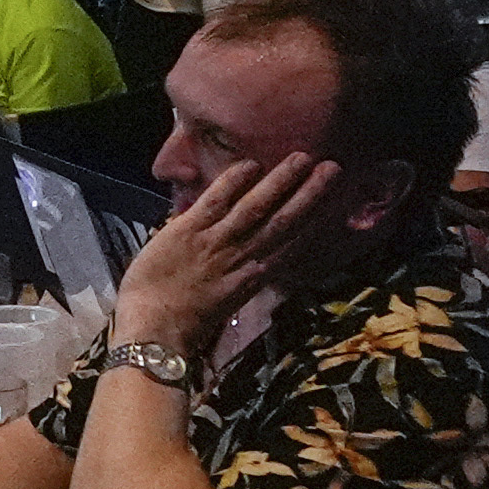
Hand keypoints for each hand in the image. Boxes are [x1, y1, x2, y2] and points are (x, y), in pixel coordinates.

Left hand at [114, 151, 341, 356]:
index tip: (334, 202)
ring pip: (256, 208)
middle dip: (310, 194)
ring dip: (281, 182)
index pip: (291, 244)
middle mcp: (243, 258)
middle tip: (332, 168)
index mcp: (253, 277)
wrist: (154, 330)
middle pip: (283, 222)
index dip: (315, 221)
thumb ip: (237, 273)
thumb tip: (249, 253)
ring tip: (303, 158)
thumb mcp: (224, 299)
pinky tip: (251, 164)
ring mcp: (217, 243)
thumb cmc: (183, 319)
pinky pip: (216, 203)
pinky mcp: (188, 232)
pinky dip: (233, 183)